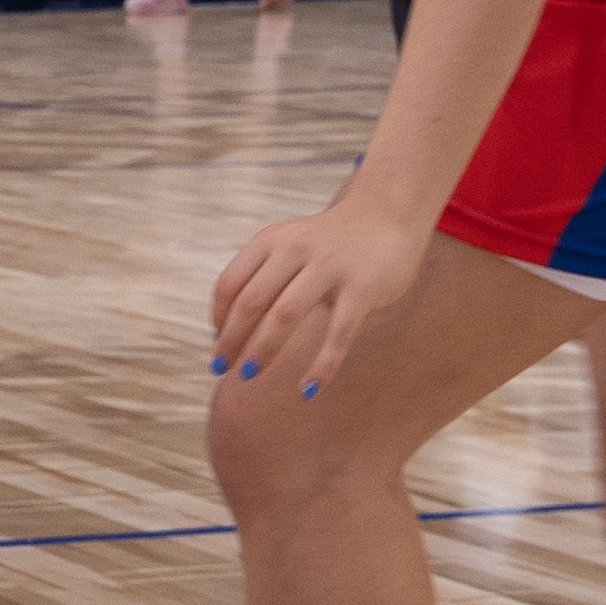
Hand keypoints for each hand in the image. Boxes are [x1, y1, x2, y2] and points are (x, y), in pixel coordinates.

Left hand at [212, 200, 430, 403]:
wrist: (387, 214)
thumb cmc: (330, 242)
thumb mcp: (289, 245)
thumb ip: (263, 276)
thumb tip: (229, 328)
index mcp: (271, 240)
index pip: (230, 284)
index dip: (218, 318)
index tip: (218, 343)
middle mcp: (295, 249)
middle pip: (251, 303)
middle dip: (232, 340)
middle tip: (221, 368)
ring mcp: (329, 267)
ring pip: (285, 316)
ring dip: (262, 350)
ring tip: (248, 376)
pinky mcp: (362, 288)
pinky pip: (338, 334)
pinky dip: (321, 366)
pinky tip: (307, 390)